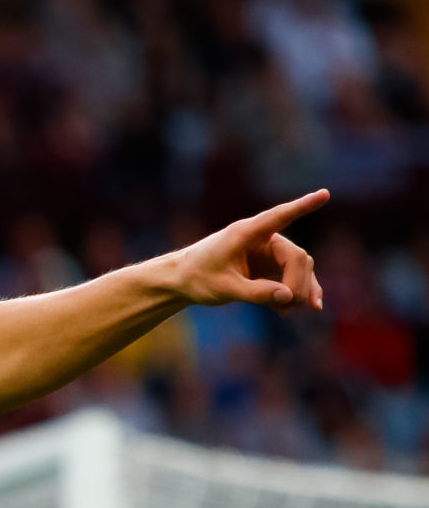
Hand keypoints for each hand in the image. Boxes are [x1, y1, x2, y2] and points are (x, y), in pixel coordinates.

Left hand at [170, 190, 327, 313]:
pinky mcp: (268, 266)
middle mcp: (262, 238)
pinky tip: (309, 308)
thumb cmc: (197, 278)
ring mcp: (267, 252)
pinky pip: (293, 275)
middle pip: (296, 257)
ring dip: (299, 290)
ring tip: (288, 313)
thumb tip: (288, 296)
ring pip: (299, 267)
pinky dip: (299, 291)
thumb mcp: (224, 288)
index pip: (280, 216)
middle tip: (290, 307)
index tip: (325, 194)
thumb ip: (255, 293)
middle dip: (297, 283)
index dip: (304, 206)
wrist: (182, 281)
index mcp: (247, 233)